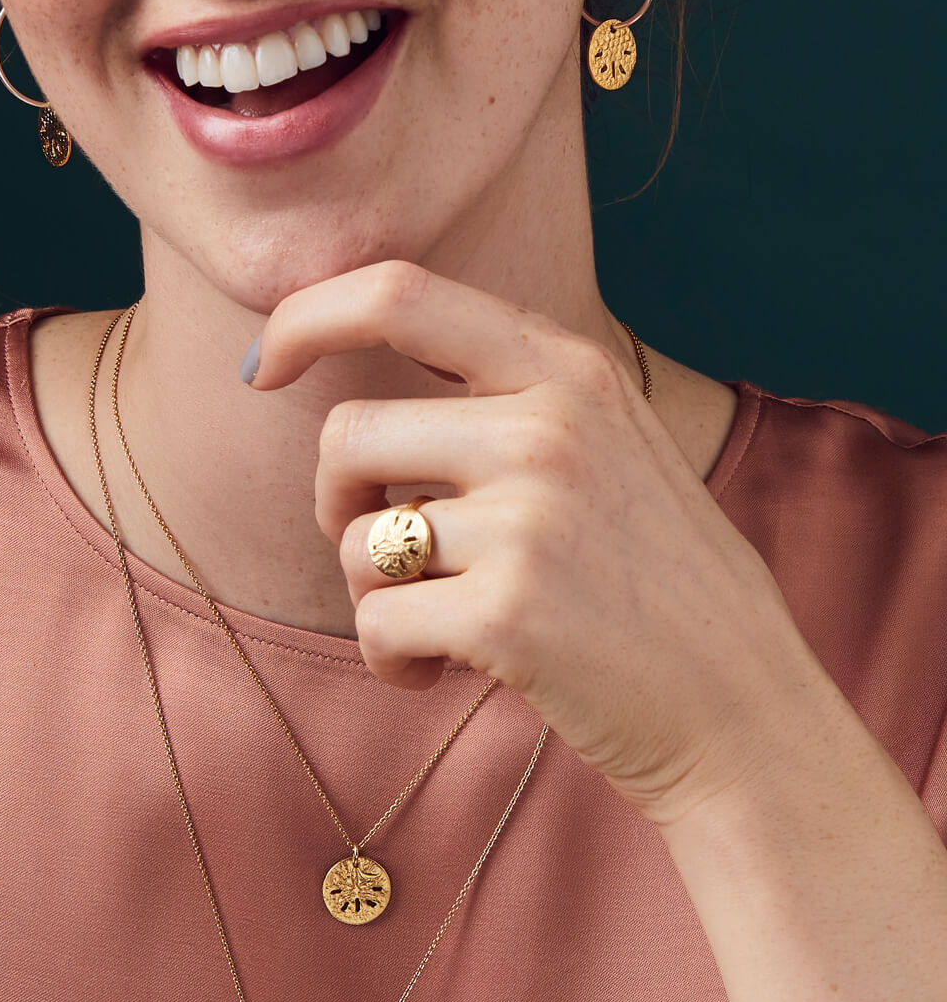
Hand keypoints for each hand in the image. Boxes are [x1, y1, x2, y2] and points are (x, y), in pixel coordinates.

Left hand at [247, 261, 831, 826]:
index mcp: (568, 372)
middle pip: (346, 436)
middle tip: (383, 554)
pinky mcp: (506, 612)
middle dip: (334, 502)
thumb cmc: (651, 582)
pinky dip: (387, 660)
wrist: (739, 708)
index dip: (306, 317)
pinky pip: (372, 624)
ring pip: (351, 538)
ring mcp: (530, 518)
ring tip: (434, 625)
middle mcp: (548, 427)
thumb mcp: (606, 449)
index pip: (399, 293)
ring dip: (371, 592)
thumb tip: (359, 400)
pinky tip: (435, 673)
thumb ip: (505, 402)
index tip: (261, 367)